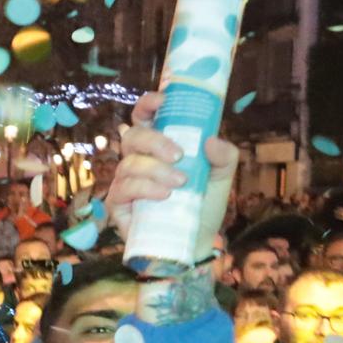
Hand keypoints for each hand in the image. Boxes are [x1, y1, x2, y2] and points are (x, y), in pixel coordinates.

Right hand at [105, 91, 239, 255]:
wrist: (196, 241)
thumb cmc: (203, 204)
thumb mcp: (221, 176)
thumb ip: (224, 155)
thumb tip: (210, 140)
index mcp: (159, 145)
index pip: (144, 117)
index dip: (148, 105)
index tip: (162, 101)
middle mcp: (139, 159)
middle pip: (132, 136)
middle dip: (154, 141)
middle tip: (178, 155)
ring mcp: (125, 181)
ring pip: (128, 164)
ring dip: (155, 170)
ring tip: (180, 183)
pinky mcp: (118, 204)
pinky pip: (123, 189)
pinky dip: (145, 189)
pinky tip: (164, 195)